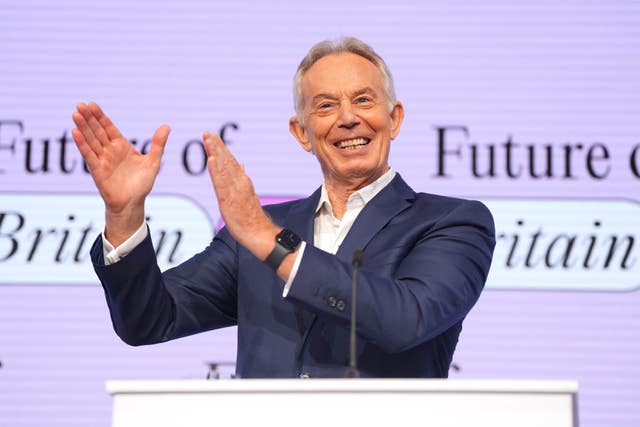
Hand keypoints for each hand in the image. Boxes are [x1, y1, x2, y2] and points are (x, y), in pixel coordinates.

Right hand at [71, 102, 169, 244]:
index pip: (109, 128)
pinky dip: (82, 144)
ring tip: (75, 114)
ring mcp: (103, 160)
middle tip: (80, 104)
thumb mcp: (153, 162)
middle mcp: (110, 151)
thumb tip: (167, 126)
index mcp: (122, 146)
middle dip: (89, 118)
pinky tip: (75, 132)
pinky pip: (89, 155)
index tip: (92, 104)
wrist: (133, 203)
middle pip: (97, 131)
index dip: (100, 116)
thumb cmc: (142, 184)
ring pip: (91, 140)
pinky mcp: (97, 170)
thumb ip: (158, 144)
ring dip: (83, 128)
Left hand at [203, 131, 278, 259]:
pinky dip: (216, 171)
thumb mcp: (247, 194)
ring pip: (223, 168)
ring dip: (215, 153)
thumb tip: (241, 164)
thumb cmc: (251, 217)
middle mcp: (239, 182)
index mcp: (242, 181)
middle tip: (207, 132)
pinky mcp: (229, 200)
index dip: (220, 147)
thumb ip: (242, 178)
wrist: (259, 233)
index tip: (212, 135)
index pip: (230, 161)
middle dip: (216, 145)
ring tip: (207, 140)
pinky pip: (221, 183)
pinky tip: (211, 160)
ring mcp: (234, 190)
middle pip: (226, 160)